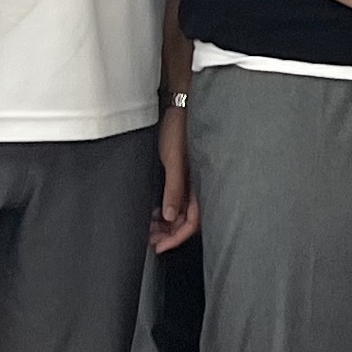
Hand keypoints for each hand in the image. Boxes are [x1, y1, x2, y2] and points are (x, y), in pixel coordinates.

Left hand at [151, 103, 197, 253]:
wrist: (179, 105)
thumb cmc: (179, 128)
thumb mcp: (174, 160)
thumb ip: (174, 189)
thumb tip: (170, 217)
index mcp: (201, 184)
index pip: (192, 222)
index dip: (176, 238)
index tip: (159, 247)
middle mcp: (198, 185)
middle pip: (187, 221)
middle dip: (169, 234)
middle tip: (150, 240)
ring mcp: (191, 180)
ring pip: (181, 211)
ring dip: (167, 223)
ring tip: (150, 228)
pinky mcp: (183, 173)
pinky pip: (178, 199)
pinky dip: (167, 209)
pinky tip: (156, 211)